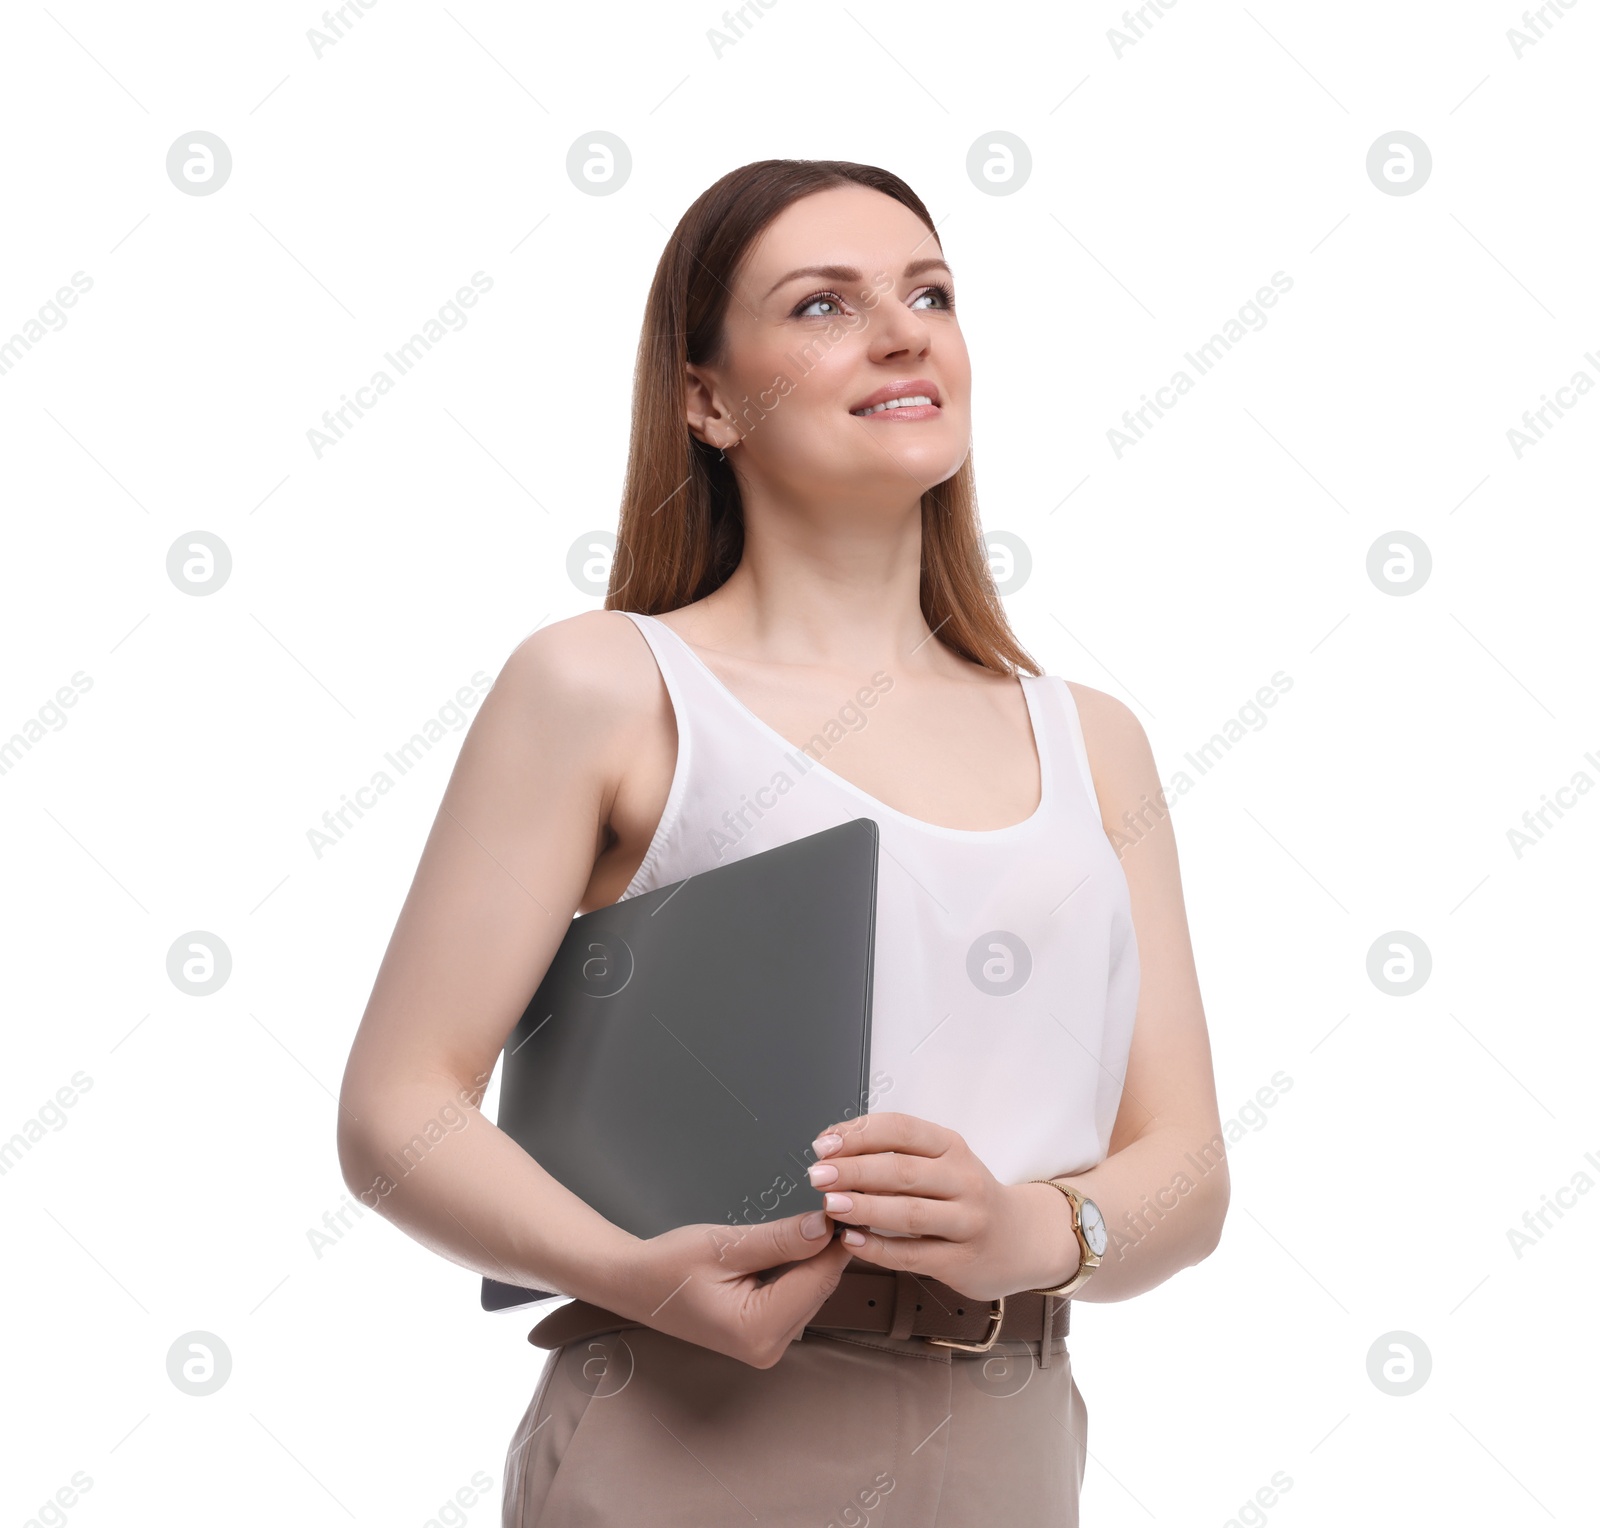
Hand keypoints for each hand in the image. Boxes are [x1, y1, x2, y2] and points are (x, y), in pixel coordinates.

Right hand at [613, 1207, 856, 1369]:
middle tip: (833, 1203)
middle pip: (819, 1287)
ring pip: (812, 1291)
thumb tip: (826, 1226)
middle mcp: (768, 1348)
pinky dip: (800, 1268)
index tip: (848, 1204)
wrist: (633, 1283)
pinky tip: (794, 1243)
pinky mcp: (764, 1335)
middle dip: (827, 1246)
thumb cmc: (669, 1264)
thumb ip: (779, 1239)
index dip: (837, 1239)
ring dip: (814, 1256)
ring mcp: (767, 1346)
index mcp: (758, 1330)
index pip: (819, 1279)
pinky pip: (797, 1296)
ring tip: (814, 1218)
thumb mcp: (725, 1245)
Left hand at [807, 1111, 1077, 1301]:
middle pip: (901, 1170)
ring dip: (865, 1207)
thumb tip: (835, 1148)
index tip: (824, 1143)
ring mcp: (967, 1222)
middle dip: (853, 1170)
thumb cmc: (966, 1196)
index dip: (859, 1133)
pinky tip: (851, 1242)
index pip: (901, 1129)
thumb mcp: (942, 1162)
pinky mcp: (962, 1261)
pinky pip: (913, 1254)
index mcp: (952, 1147)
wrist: (1022, 1240)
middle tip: (818, 1175)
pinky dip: (878, 1248)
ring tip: (830, 1205)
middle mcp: (963, 1180)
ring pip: (909, 1212)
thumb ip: (896, 1153)